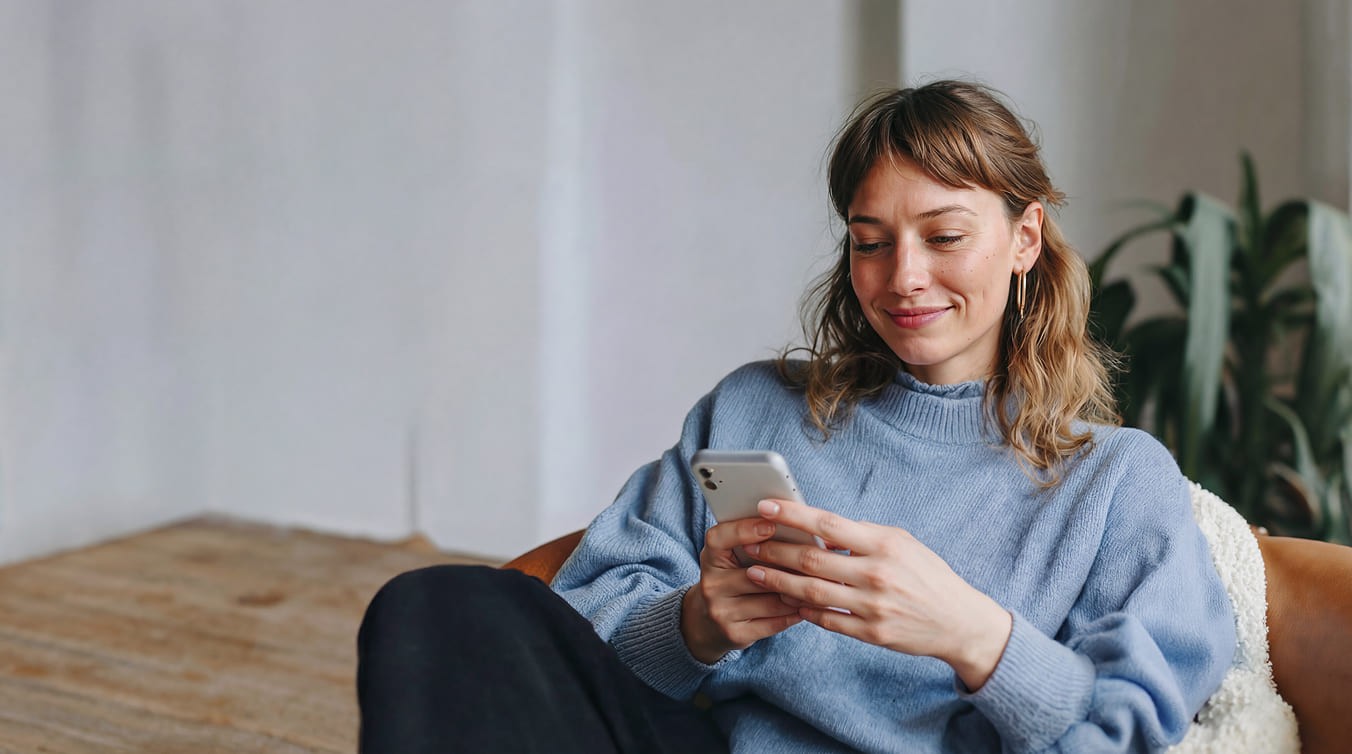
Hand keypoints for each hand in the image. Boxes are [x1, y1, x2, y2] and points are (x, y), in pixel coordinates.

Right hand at [681, 518, 803, 663]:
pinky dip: (795, 614)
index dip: (744, 530)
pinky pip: (774, 622)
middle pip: (755, 574)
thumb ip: (757, 544)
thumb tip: (797, 529)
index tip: (771, 525)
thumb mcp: (732, 558)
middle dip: (788, 568)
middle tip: (817, 558)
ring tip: (820, 583)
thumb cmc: (732, 579)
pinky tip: (809, 606)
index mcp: (710, 558)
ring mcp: (721, 612)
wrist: (707, 622)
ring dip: (798, 593)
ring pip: (770, 601)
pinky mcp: (735, 634)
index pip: (719, 538)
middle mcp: (711, 585)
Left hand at [744, 498, 1012, 690]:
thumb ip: (862, 535)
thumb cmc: (927, 575)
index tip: (765, 507)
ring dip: (779, 581)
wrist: (958, 621)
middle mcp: (876, 574)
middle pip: (812, 559)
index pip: (827, 524)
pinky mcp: (871, 633)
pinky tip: (785, 599)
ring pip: (812, 592)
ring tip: (756, 571)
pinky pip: (826, 620)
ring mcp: (872, 606)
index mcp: (883, 544)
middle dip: (775, 550)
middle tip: (750, 544)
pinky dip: (803, 609)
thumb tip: (822, 531)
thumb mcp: (902, 543)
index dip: (792, 515)